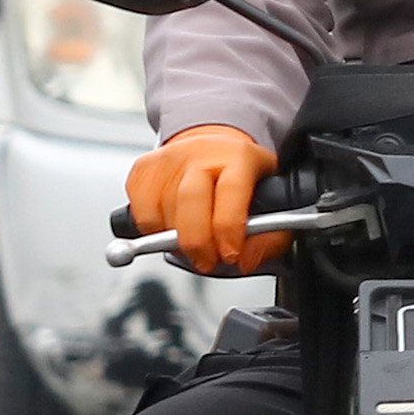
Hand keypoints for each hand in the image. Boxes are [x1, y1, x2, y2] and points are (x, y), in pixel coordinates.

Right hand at [126, 125, 284, 273]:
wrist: (212, 152)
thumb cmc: (242, 182)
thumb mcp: (272, 203)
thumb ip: (269, 238)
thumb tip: (246, 261)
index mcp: (239, 157)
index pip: (231, 191)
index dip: (229, 228)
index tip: (231, 255)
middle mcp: (202, 153)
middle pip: (191, 199)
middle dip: (198, 242)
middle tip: (207, 262)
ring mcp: (169, 158)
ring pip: (163, 210)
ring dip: (176, 240)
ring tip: (194, 245)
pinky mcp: (144, 170)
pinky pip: (141, 212)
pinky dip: (153, 232)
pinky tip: (172, 230)